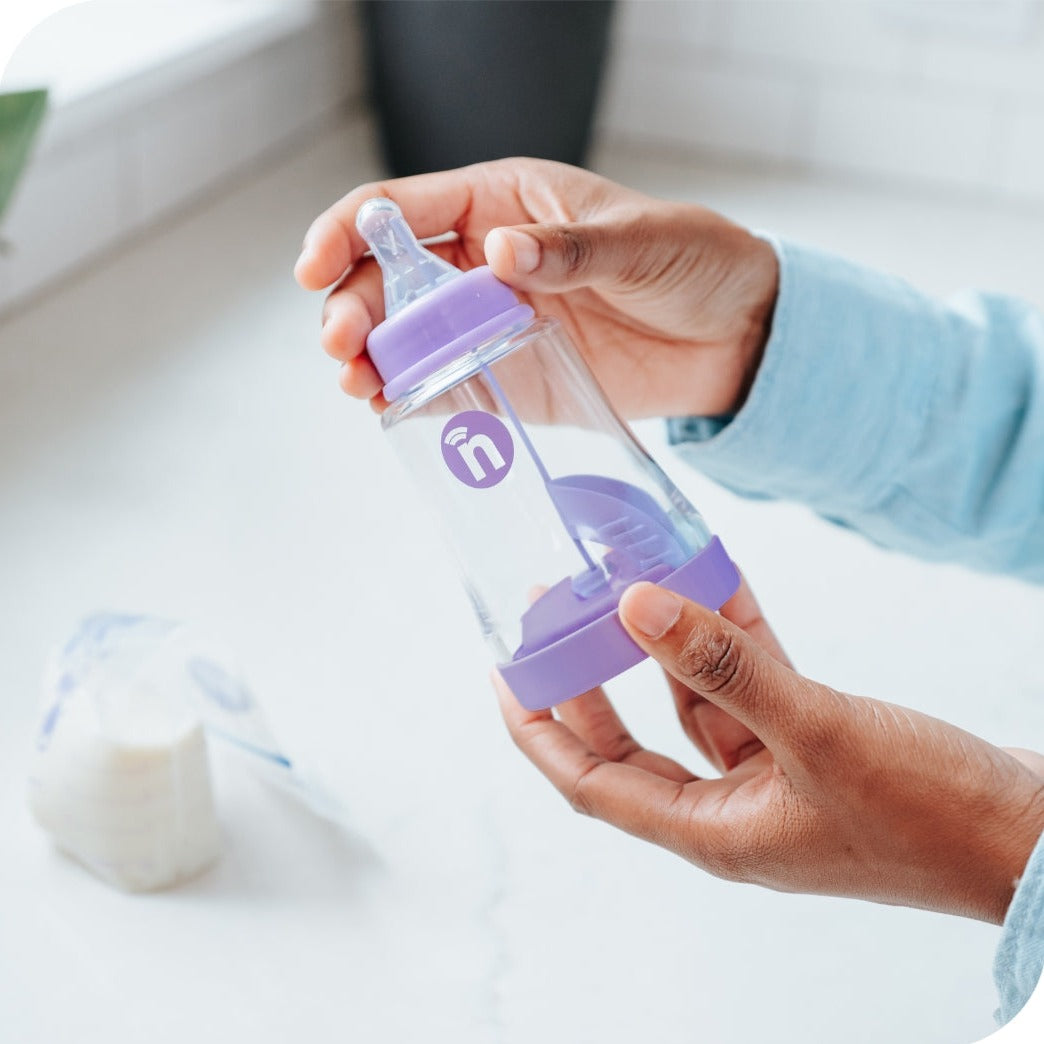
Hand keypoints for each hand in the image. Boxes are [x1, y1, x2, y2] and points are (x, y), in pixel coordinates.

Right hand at [294, 158, 777, 418]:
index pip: (404, 209)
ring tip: (359, 384)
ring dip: (371, 358)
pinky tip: (392, 409)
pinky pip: (447, 384)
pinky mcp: (511, 375)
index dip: (349, 231)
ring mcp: (492, 323)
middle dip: (353, 307)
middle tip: (344, 346)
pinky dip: (414, 397)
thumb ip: (570, 249)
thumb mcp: (639, 241)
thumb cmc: (693, 262)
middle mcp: (484, 263)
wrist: (735, 336)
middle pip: (389, 278)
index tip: (317, 265)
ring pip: (407, 335)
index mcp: (504, 205)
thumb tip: (502, 252)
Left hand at [495, 579, 1043, 923]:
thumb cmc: (934, 817)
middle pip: (628, 741)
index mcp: (711, 831)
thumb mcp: (816, 732)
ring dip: (664, 645)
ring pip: (692, 703)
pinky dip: (731, 641)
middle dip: (588, 678)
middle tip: (553, 615)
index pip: (589, 782)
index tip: (500, 673)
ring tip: (626, 580)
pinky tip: (711, 585)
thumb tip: (635, 606)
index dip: (536, 729)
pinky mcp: (812, 747)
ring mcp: (771, 777)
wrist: (1036, 842)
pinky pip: (752, 686)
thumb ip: (723, 667)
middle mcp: (729, 809)